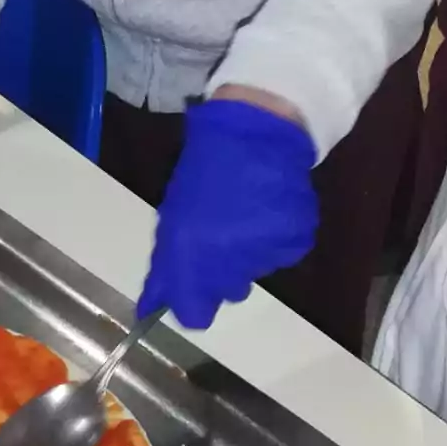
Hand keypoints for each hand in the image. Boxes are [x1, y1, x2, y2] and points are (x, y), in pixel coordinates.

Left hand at [137, 98, 317, 328]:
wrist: (254, 131)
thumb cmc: (205, 172)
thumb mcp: (173, 218)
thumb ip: (166, 268)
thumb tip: (150, 307)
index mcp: (189, 252)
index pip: (193, 314)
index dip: (192, 306)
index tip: (193, 292)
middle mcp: (228, 259)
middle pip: (228, 292)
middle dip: (222, 272)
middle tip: (223, 232)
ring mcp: (265, 250)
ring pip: (256, 271)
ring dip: (249, 252)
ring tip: (246, 210)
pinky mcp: (295, 239)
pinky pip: (282, 254)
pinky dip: (276, 239)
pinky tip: (269, 207)